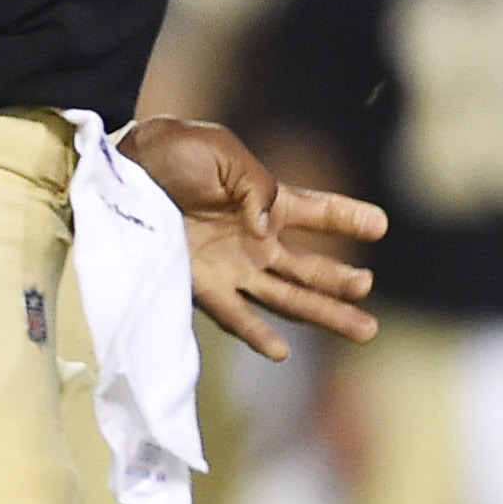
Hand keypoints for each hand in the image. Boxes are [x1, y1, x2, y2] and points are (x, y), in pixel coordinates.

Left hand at [120, 116, 385, 360]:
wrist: (123, 169)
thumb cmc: (173, 152)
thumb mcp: (221, 154)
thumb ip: (255, 187)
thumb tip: (267, 229)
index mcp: (265, 203)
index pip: (316, 212)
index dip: (347, 217)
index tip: (380, 224)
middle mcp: (254, 241)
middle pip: (308, 267)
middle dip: (341, 281)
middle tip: (369, 288)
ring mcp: (230, 266)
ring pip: (286, 297)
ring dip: (322, 313)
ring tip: (364, 329)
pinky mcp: (200, 284)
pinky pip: (235, 314)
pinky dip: (257, 334)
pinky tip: (280, 350)